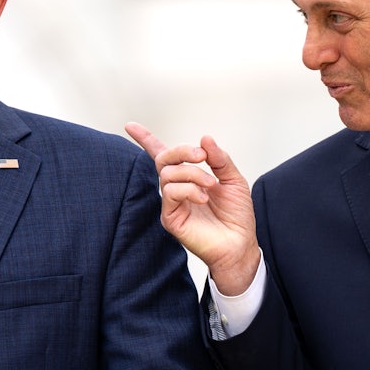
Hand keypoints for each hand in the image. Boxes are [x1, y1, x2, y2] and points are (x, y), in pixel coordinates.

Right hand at [125, 122, 259, 295]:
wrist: (239, 243)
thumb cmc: (237, 215)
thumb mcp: (233, 179)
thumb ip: (219, 159)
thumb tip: (205, 138)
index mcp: (188, 176)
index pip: (162, 154)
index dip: (146, 139)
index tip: (130, 125)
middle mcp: (176, 188)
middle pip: (164, 159)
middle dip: (182, 151)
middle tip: (202, 156)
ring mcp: (171, 203)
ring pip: (168, 174)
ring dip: (192, 173)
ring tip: (210, 185)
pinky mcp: (170, 218)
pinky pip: (171, 193)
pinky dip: (189, 189)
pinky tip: (203, 198)